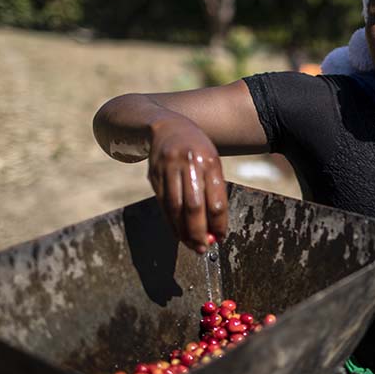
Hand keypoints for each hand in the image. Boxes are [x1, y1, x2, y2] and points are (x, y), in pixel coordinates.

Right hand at [147, 115, 227, 251]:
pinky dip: (171, 222)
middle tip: (204, 248)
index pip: (216, 199)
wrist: (166, 125)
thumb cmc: (196, 150)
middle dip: (199, 231)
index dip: (219, 222)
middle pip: (194, 206)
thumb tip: (214, 227)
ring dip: (183, 231)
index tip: (220, 237)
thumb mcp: (211, 161)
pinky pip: (163, 204)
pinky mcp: (153, 175)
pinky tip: (177, 233)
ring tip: (192, 245)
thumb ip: (214, 191)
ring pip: (175, 208)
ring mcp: (168, 168)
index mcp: (210, 160)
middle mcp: (189, 164)